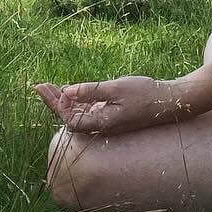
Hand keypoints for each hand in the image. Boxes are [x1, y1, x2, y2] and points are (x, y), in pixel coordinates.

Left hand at [33, 75, 187, 135]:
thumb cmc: (145, 93)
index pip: (70, 119)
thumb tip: (67, 91)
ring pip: (80, 113)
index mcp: (102, 122)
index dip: (56, 105)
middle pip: (72, 116)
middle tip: (39, 86)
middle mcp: (103, 125)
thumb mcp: (117, 88)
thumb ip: (92, 91)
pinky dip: (79, 100)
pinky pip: (90, 110)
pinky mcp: (115, 115)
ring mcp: (109, 121)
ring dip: (65, 100)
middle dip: (55, 101)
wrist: (172, 101)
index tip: (45, 88)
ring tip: (50, 87)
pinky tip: (72, 91)